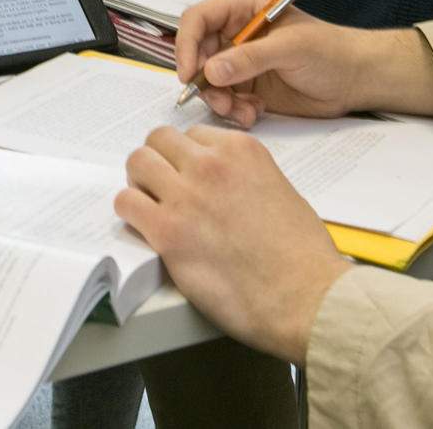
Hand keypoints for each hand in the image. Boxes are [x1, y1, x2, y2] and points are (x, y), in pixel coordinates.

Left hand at [116, 125, 350, 362]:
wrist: (306, 297)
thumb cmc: (301, 256)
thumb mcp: (279, 190)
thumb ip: (243, 177)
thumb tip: (220, 186)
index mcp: (241, 151)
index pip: (193, 135)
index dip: (187, 158)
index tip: (187, 174)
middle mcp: (211, 165)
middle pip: (159, 140)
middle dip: (158, 161)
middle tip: (161, 186)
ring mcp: (186, 195)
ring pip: (138, 163)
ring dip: (140, 182)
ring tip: (150, 204)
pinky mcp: (167, 231)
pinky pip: (126, 202)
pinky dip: (130, 212)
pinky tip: (146, 227)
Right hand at [174, 0, 432, 124]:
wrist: (354, 80)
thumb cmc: (329, 51)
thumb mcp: (290, 49)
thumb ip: (250, 58)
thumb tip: (211, 71)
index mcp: (242, 6)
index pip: (198, 19)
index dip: (186, 45)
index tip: (188, 74)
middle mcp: (234, 30)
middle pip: (197, 53)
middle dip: (203, 80)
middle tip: (219, 101)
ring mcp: (239, 58)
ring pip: (207, 80)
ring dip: (218, 99)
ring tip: (242, 111)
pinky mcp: (245, 83)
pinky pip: (223, 97)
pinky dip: (232, 109)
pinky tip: (253, 112)